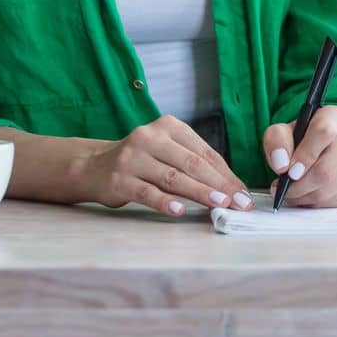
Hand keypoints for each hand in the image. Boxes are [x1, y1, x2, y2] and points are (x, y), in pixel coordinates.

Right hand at [85, 114, 253, 216]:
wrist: (93, 166)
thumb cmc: (141, 161)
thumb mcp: (167, 152)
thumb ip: (194, 164)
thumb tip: (231, 187)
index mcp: (168, 126)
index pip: (204, 152)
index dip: (226, 174)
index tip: (243, 193)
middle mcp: (150, 137)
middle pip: (192, 163)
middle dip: (219, 184)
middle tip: (238, 202)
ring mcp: (133, 158)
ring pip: (173, 177)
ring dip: (199, 192)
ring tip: (220, 204)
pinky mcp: (119, 180)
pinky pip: (147, 192)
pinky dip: (165, 201)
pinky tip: (180, 210)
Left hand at [262, 105, 336, 207]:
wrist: (323, 149)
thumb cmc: (303, 139)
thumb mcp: (282, 132)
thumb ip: (276, 141)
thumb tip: (281, 165)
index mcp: (333, 116)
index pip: (324, 132)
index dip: (305, 155)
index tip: (289, 171)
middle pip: (326, 169)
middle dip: (299, 185)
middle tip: (283, 188)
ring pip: (329, 189)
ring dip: (304, 196)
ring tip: (291, 192)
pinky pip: (335, 201)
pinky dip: (315, 203)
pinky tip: (307, 195)